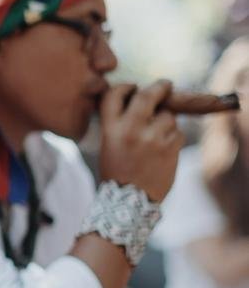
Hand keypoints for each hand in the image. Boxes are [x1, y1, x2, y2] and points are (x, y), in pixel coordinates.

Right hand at [98, 81, 181, 202]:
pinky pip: (178, 133)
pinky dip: (174, 138)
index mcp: (111, 128)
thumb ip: (121, 122)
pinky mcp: (170, 148)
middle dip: (160, 87)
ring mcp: (153, 138)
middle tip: (165, 85)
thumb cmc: (118, 172)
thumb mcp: (109, 144)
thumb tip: (141, 100)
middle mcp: (132, 129)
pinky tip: (165, 149)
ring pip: (168, 115)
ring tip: (159, 135)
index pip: (115, 95)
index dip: (125, 87)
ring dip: (166, 121)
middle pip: (148, 95)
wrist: (129, 202)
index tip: (133, 87)